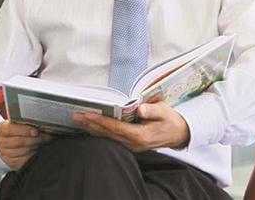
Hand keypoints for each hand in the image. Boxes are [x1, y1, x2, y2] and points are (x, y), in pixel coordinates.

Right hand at [0, 121, 51, 169]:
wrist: (8, 143)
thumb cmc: (15, 131)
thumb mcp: (17, 123)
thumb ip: (25, 122)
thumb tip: (39, 124)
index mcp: (0, 130)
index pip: (10, 129)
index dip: (24, 130)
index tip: (36, 131)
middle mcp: (0, 143)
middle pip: (19, 141)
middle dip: (35, 139)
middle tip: (46, 136)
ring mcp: (4, 154)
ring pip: (23, 151)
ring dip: (35, 146)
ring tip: (43, 142)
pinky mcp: (11, 163)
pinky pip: (24, 160)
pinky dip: (33, 154)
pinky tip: (37, 150)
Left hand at [72, 101, 189, 151]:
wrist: (178, 134)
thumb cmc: (170, 120)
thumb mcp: (164, 111)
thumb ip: (152, 109)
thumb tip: (139, 108)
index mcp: (140, 135)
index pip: (116, 128)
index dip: (101, 121)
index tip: (88, 114)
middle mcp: (133, 144)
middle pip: (108, 134)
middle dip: (91, 124)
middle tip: (76, 115)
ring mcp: (131, 146)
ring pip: (108, 138)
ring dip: (93, 129)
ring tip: (79, 120)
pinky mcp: (129, 145)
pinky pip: (111, 139)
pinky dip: (100, 132)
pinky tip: (90, 127)